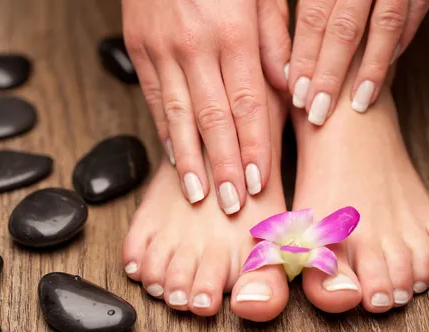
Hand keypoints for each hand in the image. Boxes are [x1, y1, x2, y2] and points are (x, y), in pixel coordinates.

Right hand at [123, 0, 288, 214]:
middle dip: (225, 165)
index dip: (255, 146)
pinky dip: (166, 132)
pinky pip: (155, 100)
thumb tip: (289, 85)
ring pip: (179, 116)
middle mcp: (195, 45)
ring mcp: (162, 49)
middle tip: (232, 203)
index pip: (248, 103)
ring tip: (199, 194)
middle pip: (213, 118)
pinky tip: (176, 159)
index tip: (260, 181)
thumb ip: (274, 39)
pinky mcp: (139, 49)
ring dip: (191, 160)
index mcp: (233, 31)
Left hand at [285, 0, 428, 124]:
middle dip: (331, 74)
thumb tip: (281, 70)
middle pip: (345, 28)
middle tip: (318, 112)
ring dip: (371, 69)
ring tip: (357, 104)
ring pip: (385, 23)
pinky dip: (400, 42)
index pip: (313, 19)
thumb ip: (287, 16)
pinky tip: (385, 69)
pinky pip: (414, 12)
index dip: (305, 59)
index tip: (297, 95)